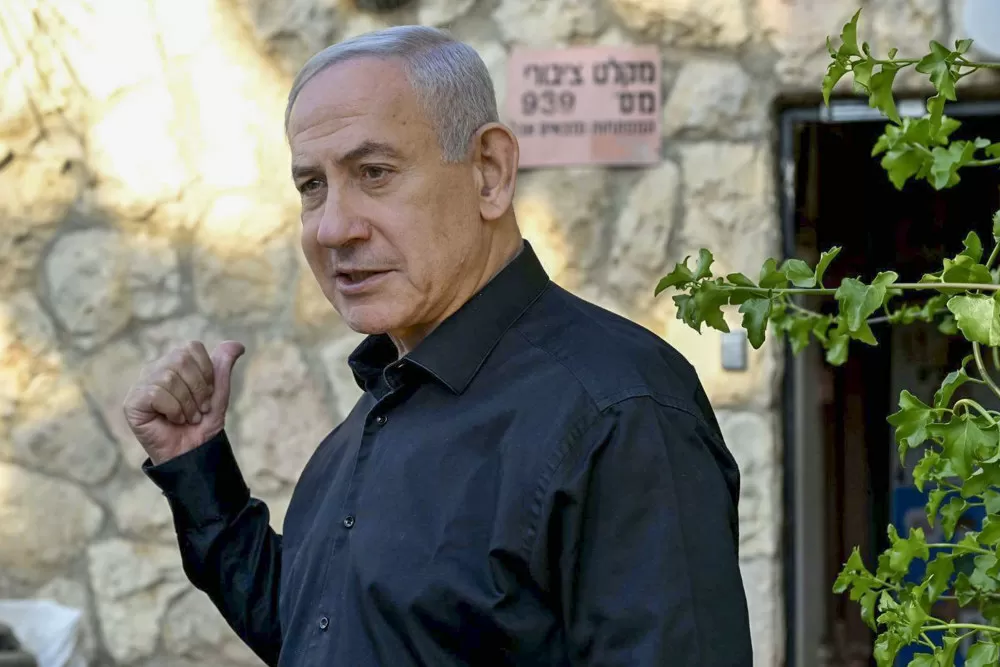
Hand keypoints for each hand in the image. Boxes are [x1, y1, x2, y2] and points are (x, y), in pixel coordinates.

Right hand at [123, 340, 245, 464]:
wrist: (193, 452)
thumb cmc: (203, 423)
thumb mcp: (219, 393)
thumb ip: (223, 367)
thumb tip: (237, 345)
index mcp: (174, 362)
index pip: (192, 347)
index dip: (206, 372)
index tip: (208, 394)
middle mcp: (155, 369)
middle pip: (181, 360)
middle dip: (198, 389)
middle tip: (199, 409)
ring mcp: (141, 385)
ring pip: (169, 377)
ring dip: (187, 404)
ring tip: (187, 418)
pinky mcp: (132, 402)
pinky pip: (156, 394)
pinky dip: (173, 410)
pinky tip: (173, 420)